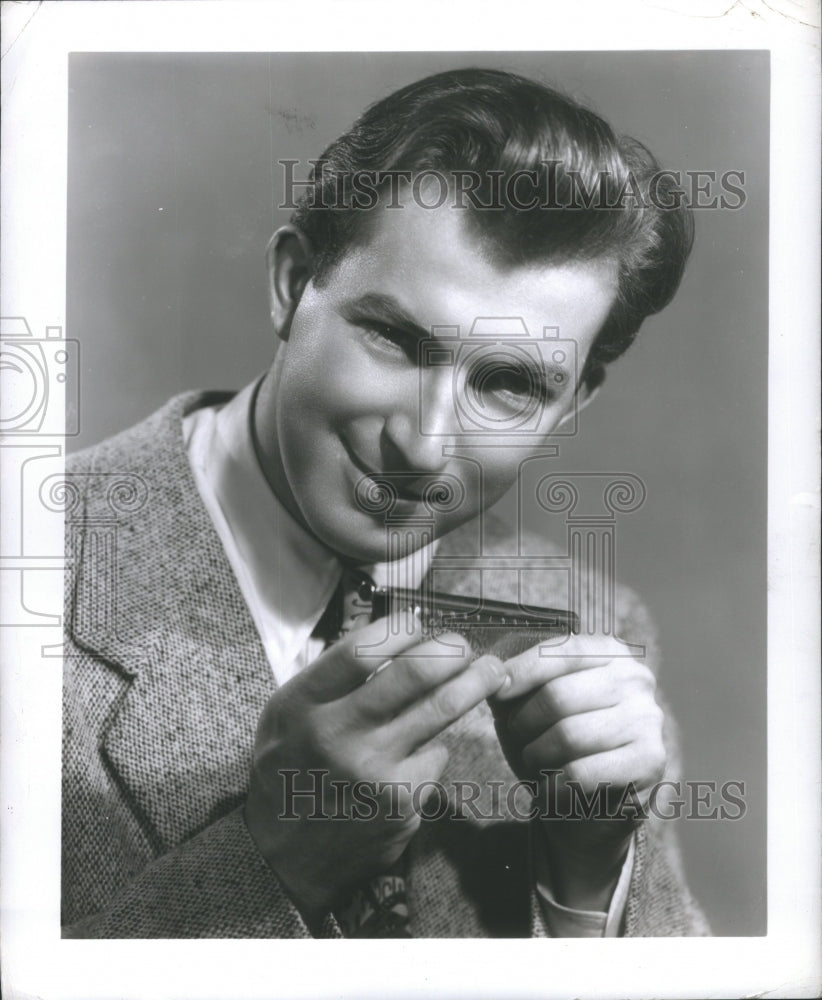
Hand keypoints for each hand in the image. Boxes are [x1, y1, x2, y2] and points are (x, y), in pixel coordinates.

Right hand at [245, 611, 506, 920]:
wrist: (281, 856)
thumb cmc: (292, 768)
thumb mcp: (289, 712)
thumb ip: (333, 677)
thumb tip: (399, 637)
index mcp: (304, 704)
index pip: (362, 650)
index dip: (401, 629)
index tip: (419, 625)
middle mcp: (338, 734)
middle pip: (414, 673)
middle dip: (452, 650)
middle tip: (465, 644)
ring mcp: (375, 771)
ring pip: (443, 709)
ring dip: (475, 683)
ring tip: (490, 672)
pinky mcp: (403, 803)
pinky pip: (438, 755)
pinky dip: (435, 747)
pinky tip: (418, 754)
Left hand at [488, 632, 665, 909]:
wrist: (591, 807)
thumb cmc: (556, 744)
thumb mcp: (530, 705)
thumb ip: (512, 683)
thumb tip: (486, 669)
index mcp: (609, 651)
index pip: (559, 652)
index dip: (520, 672)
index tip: (494, 691)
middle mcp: (635, 678)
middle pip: (558, 696)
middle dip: (524, 723)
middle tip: (516, 740)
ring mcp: (648, 719)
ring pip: (569, 735)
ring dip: (537, 755)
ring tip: (533, 763)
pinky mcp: (650, 762)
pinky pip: (583, 773)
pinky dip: (554, 786)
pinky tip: (550, 790)